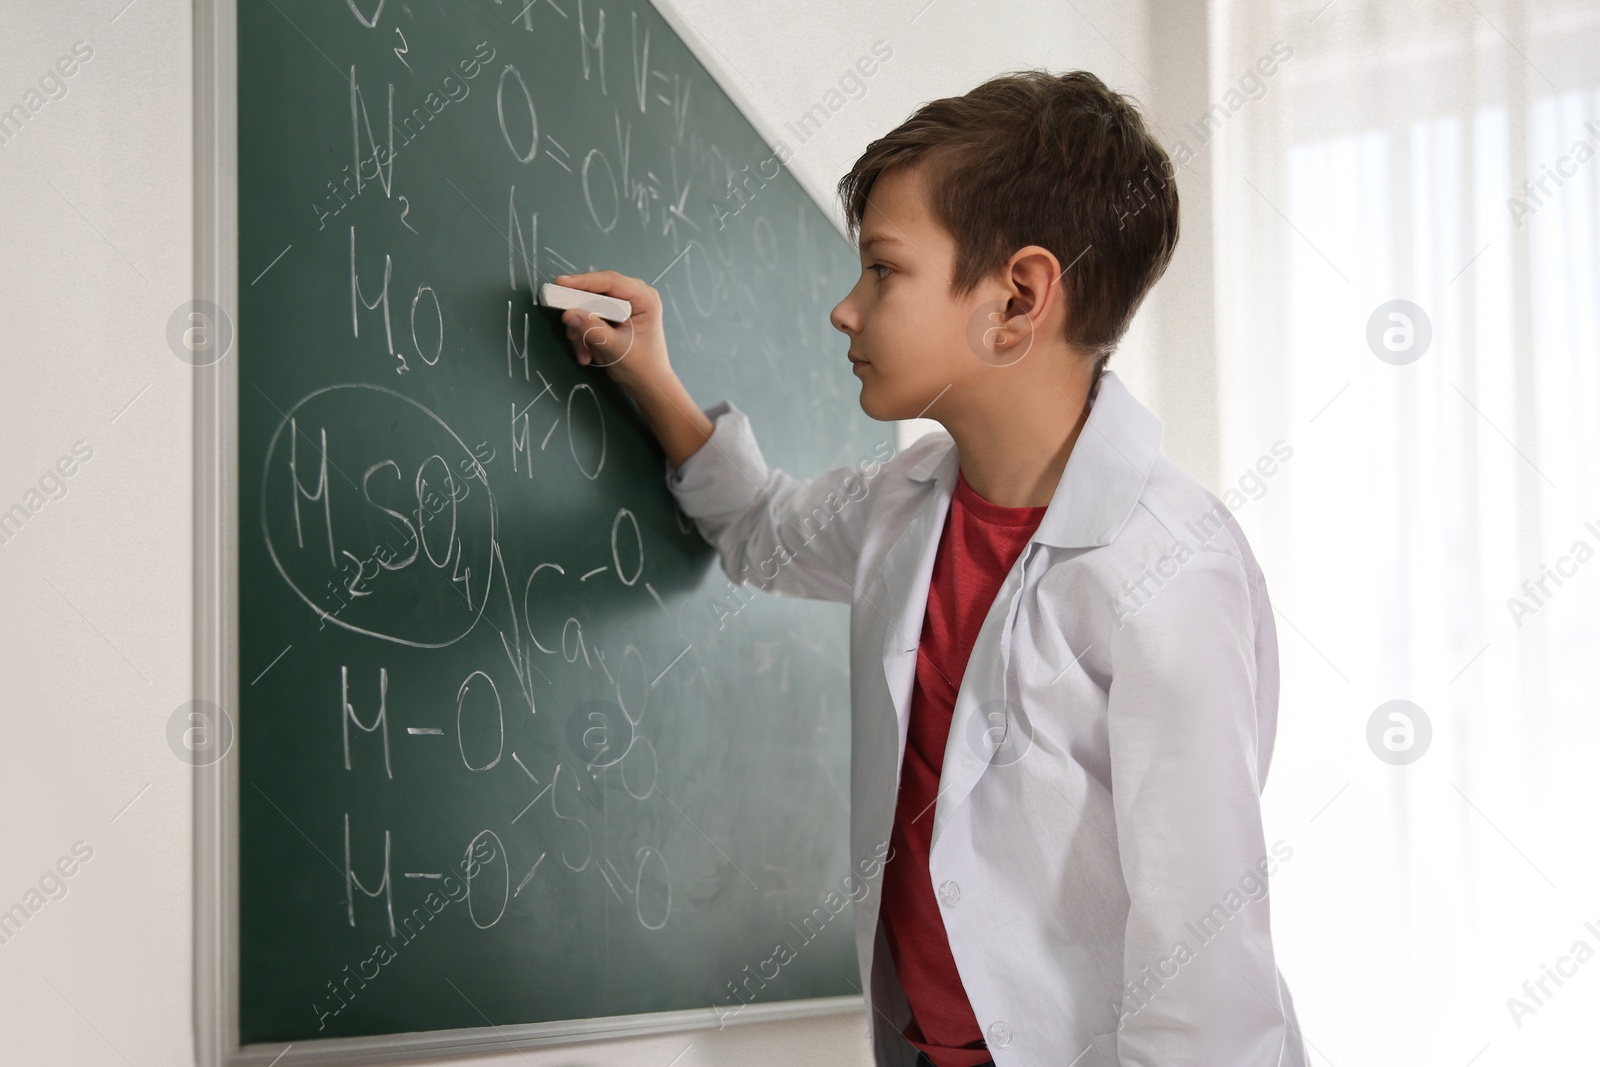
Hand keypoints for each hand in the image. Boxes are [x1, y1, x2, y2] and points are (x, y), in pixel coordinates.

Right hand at [553, 270, 670, 393]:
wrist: (647, 384)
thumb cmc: (641, 367)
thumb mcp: (616, 348)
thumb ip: (593, 330)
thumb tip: (569, 314)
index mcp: (644, 298)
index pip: (611, 281)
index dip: (583, 281)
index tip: (560, 283)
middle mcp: (634, 296)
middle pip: (596, 293)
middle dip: (580, 314)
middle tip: (568, 328)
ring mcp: (622, 305)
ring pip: (588, 307)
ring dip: (581, 331)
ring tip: (585, 353)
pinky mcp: (611, 315)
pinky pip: (589, 318)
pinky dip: (584, 335)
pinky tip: (588, 354)